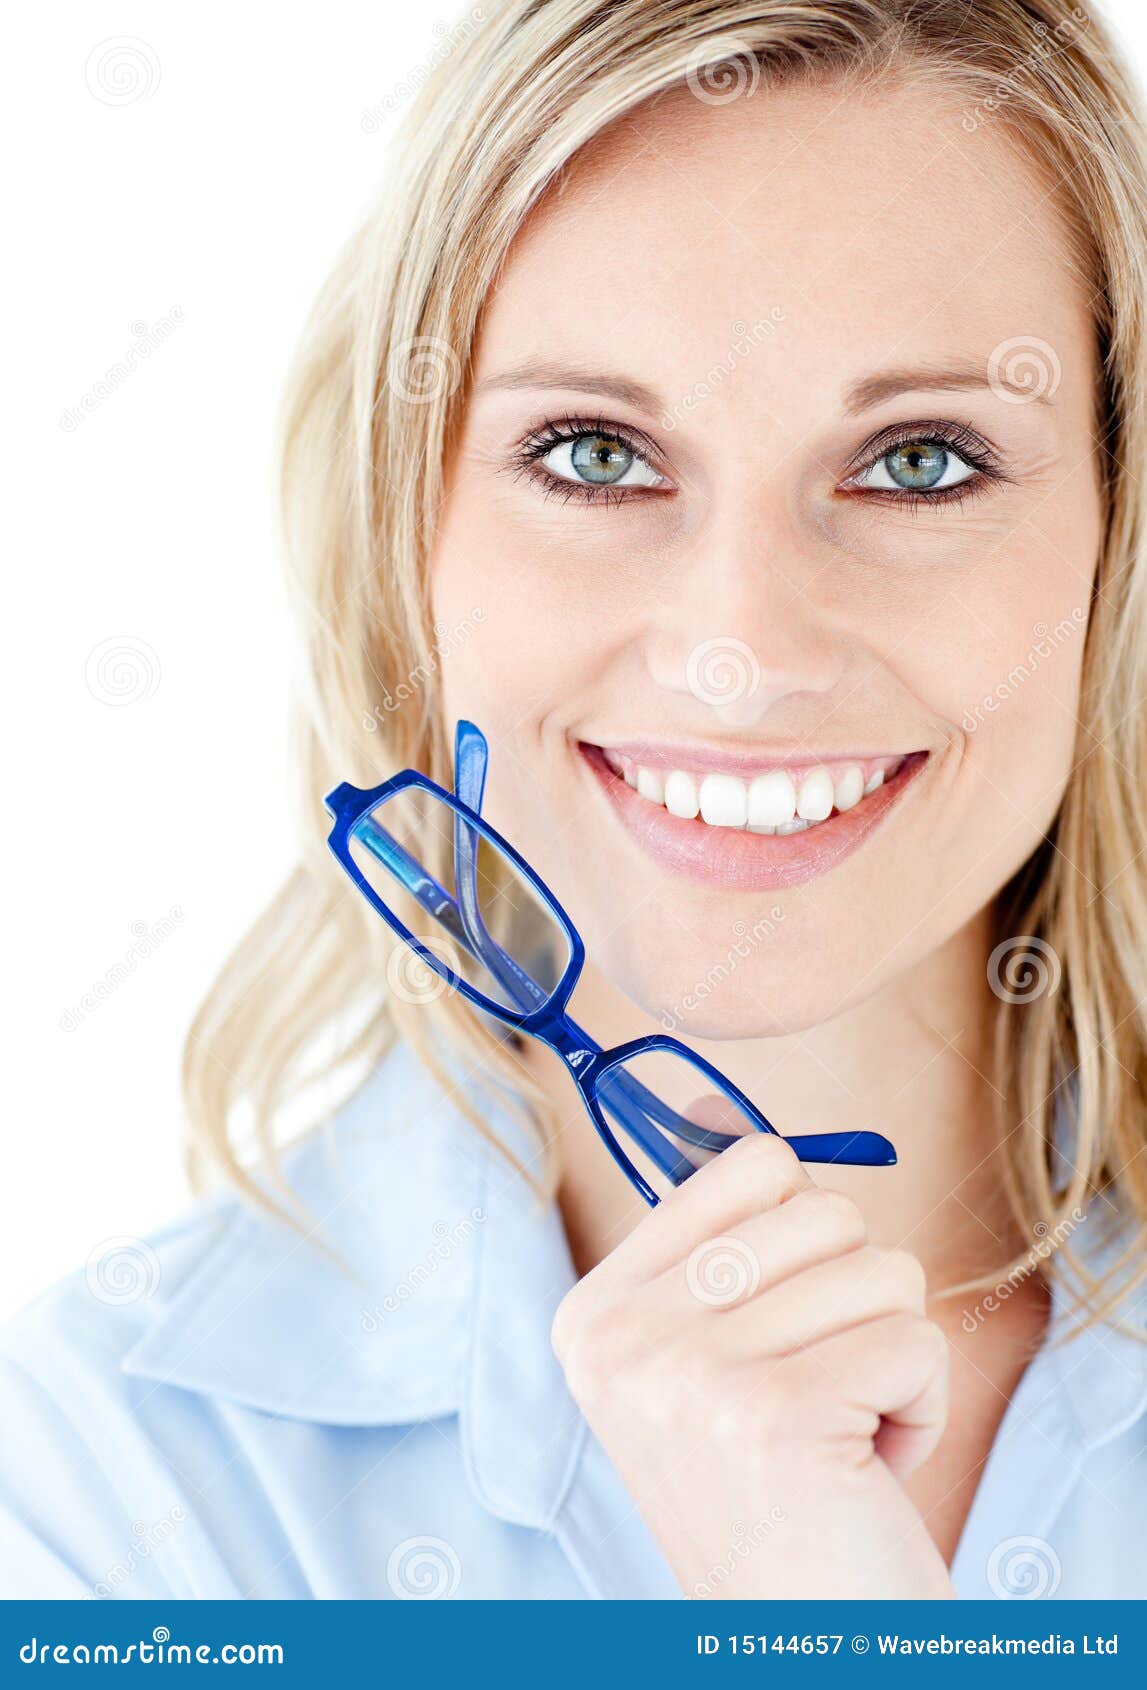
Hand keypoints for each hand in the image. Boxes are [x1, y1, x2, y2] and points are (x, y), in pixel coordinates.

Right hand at [551, 1132, 954, 1598]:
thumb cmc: (775, 1490)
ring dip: (890, 1355)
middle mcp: (621, 1337)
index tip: (778, 1326)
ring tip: (838, 1432)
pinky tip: (866, 1468)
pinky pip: (915, 1339)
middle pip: (826, 1210)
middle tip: (815, 1391)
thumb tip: (714, 1109)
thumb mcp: (706, 1354)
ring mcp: (686, 1373)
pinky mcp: (770, 1415)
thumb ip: (713, 1234)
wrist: (795, 1639)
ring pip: (880, 1270)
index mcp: (594, 1310)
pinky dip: (921, 1406)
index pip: (749, 1164)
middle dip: (857, 1301)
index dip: (804, 1238)